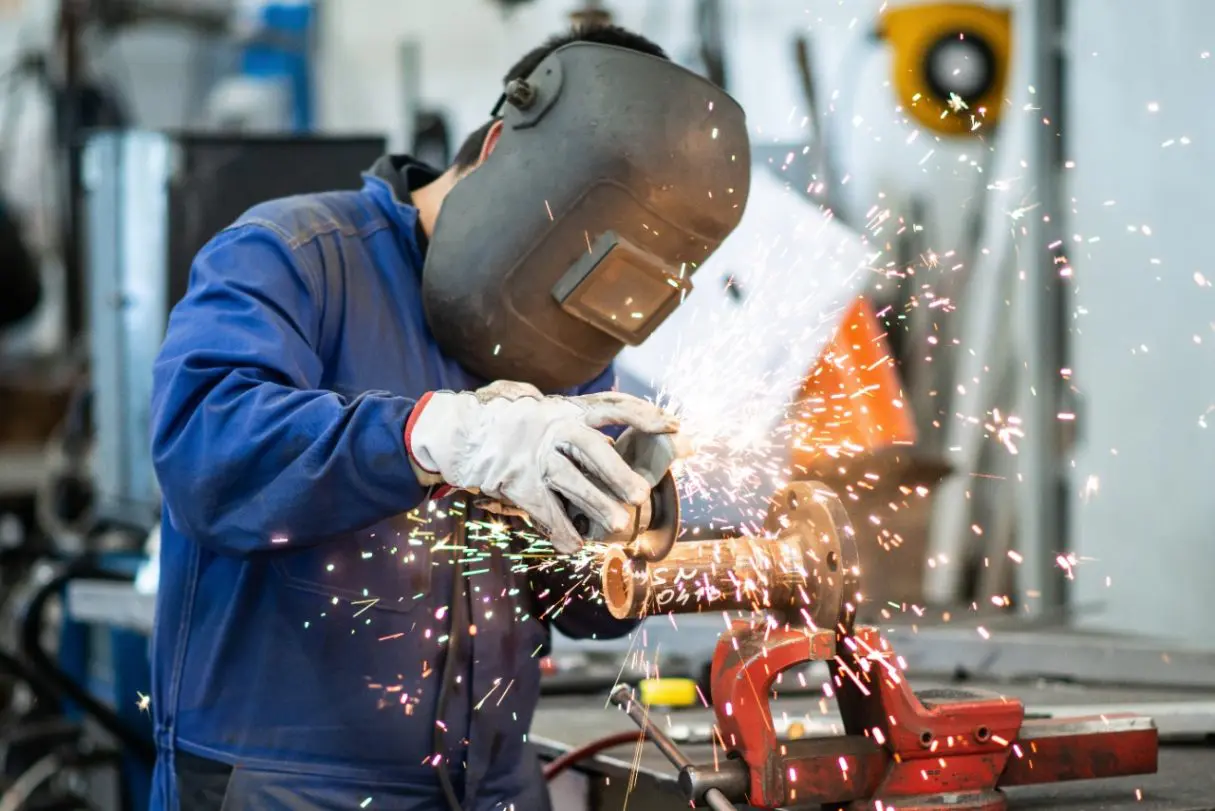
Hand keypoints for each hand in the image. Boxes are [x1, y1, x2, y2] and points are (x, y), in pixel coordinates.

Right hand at [406, 383, 677, 552]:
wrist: (453, 432)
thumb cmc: (498, 417)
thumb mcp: (531, 400)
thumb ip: (563, 408)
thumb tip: (602, 411)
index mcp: (563, 407)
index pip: (612, 407)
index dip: (645, 415)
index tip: (674, 426)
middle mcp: (552, 429)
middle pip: (597, 451)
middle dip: (622, 474)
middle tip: (643, 495)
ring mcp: (534, 457)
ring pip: (576, 486)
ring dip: (600, 510)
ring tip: (619, 527)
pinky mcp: (518, 484)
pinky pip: (547, 512)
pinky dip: (562, 532)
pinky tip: (574, 545)